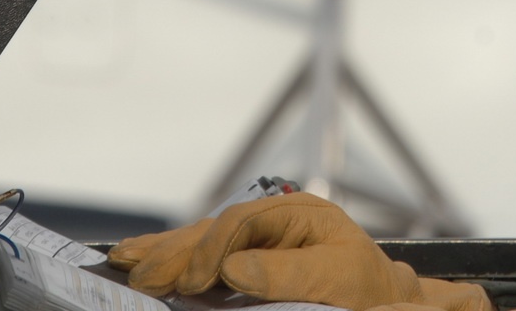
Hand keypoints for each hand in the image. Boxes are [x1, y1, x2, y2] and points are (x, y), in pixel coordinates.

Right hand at [108, 193, 489, 310]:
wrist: (387, 301)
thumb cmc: (368, 291)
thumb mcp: (335, 278)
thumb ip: (286, 271)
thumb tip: (233, 266)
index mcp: (298, 213)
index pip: (241, 222)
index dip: (211, 250)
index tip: (193, 281)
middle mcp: (276, 218)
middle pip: (214, 227)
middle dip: (175, 250)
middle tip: (138, 273)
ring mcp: (263, 236)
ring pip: (205, 237)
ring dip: (167, 251)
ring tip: (127, 260)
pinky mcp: (253, 256)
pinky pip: (209, 251)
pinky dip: (179, 257)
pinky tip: (152, 261)